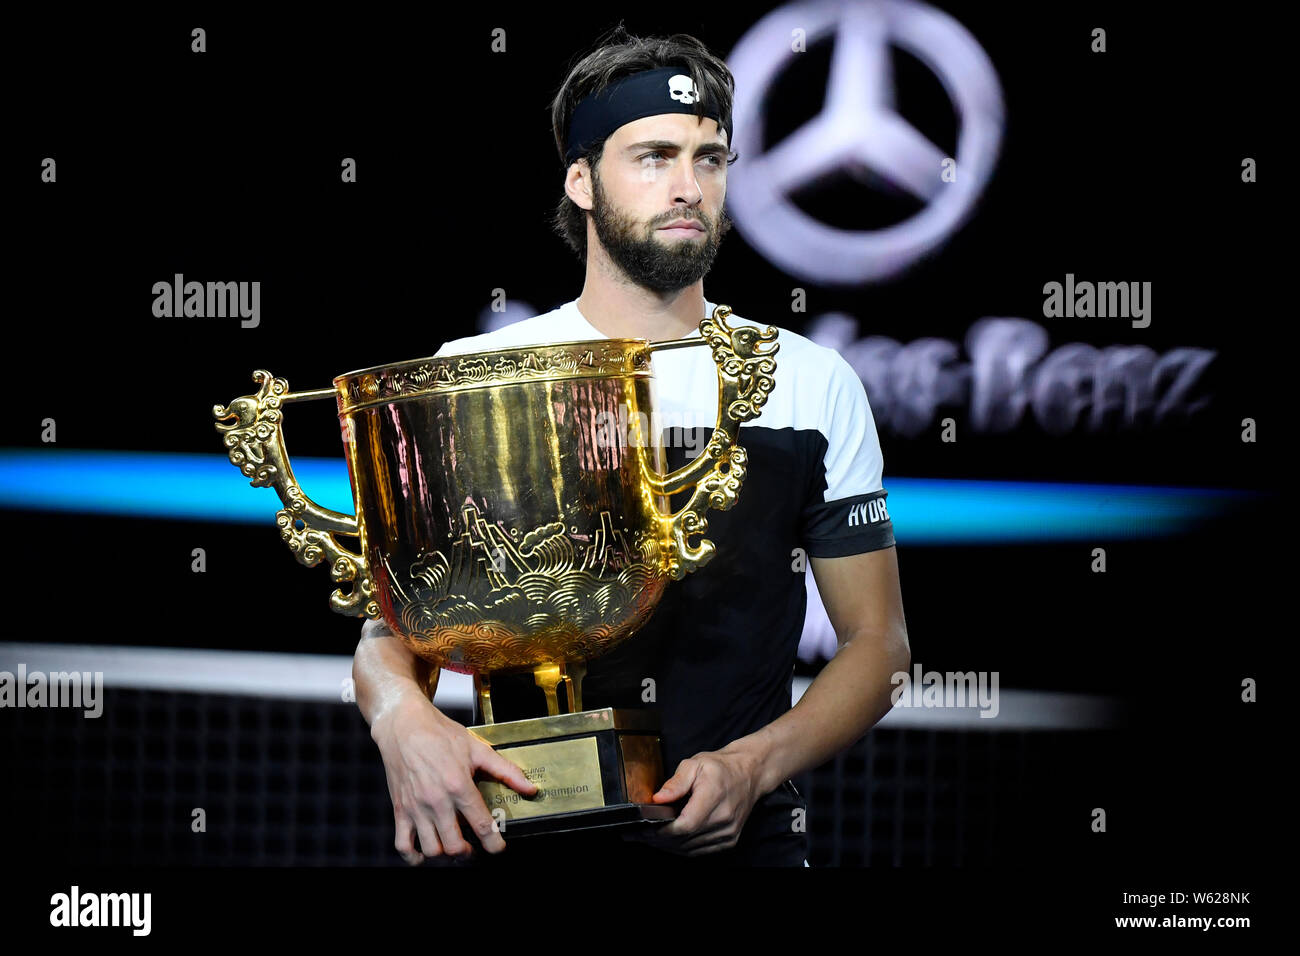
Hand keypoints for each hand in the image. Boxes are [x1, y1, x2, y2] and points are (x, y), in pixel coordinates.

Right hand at [369, 688, 537, 864]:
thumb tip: (529, 787)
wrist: (404, 725)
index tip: (498, 848)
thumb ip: (505, 771)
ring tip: (453, 845)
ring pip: (432, 849)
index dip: (494, 843)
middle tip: (474, 847)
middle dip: (469, 852)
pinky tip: (424, 854)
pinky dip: (413, 857)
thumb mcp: (477, 748)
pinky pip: (402, 845)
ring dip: (445, 854)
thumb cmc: (439, 734)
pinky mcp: (400, 809)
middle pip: (455, 845)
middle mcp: (437, 801)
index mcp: (459, 785)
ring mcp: (416, 807)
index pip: (482, 825)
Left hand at [622, 747, 763, 855]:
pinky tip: (673, 841)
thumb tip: (657, 799)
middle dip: (661, 840)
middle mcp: (724, 818)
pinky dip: (685, 848)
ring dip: (671, 846)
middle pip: (686, 840)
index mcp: (714, 796)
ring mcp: (728, 832)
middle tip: (641, 835)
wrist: (749, 774)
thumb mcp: (694, 764)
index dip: (664, 831)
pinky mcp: (730, 839)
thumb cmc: (721, 767)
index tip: (646, 828)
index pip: (686, 825)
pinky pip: (702, 850)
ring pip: (692, 849)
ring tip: (653, 838)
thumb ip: (675, 782)